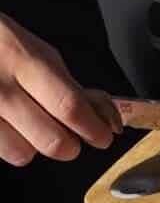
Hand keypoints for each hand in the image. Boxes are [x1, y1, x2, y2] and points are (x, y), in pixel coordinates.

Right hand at [0, 16, 118, 166]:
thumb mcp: (32, 48)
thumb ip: (68, 83)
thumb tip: (106, 117)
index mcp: (21, 58)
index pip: (70, 107)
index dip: (94, 129)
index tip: (102, 135)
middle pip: (53, 142)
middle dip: (70, 144)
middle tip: (69, 135)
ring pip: (24, 154)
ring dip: (34, 145)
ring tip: (28, 124)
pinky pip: (1, 151)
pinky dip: (10, 144)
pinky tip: (8, 125)